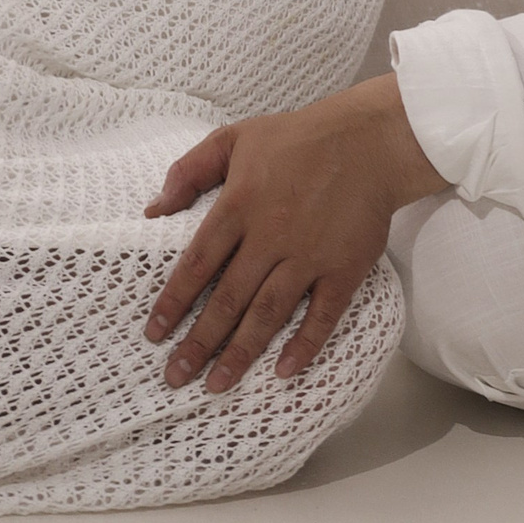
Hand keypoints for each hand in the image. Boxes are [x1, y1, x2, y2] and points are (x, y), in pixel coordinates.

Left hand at [141, 74, 446, 392]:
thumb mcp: (235, 137)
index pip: (197, 263)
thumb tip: (153, 209)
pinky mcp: (344, 267)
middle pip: (228, 299)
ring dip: (240, 353)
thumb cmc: (300, 137)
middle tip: (176, 375)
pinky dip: (305, 344)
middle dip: (199, 342)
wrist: (370, 139)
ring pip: (268, 313)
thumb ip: (190, 170)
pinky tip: (284, 370)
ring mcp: (309, 255)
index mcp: (240, 203)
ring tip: (217, 385)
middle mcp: (271, 235)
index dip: (173, 302)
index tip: (154, 334)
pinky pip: (322, 314)